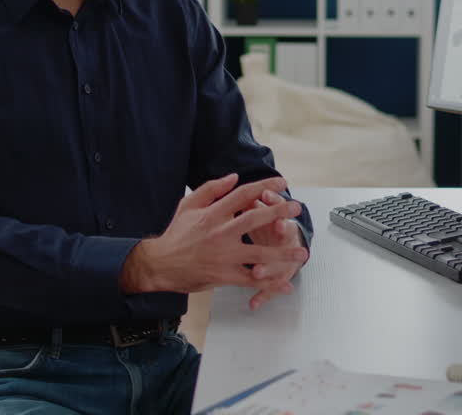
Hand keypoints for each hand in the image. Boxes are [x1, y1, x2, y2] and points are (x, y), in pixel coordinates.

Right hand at [120, 173, 308, 295]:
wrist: (160, 264)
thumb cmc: (176, 234)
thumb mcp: (188, 205)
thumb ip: (211, 189)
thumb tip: (234, 177)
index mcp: (213, 213)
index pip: (243, 195)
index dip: (264, 187)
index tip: (282, 184)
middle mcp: (220, 233)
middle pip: (254, 220)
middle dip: (278, 212)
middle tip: (297, 208)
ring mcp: (223, 255)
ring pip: (258, 254)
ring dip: (282, 254)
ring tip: (301, 252)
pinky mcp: (223, 275)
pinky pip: (250, 280)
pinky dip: (269, 284)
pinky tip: (285, 285)